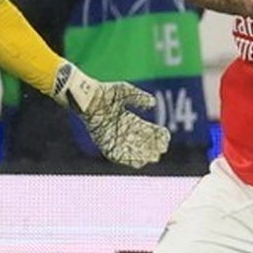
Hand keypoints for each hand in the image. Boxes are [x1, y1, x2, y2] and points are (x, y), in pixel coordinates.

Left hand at [51, 62, 169, 167]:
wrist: (87, 97)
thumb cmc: (105, 92)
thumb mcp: (125, 91)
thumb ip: (139, 97)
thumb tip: (153, 104)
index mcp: (129, 119)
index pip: (147, 130)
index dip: (157, 134)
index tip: (165, 136)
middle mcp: (122, 130)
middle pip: (141, 142)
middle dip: (152, 147)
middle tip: (160, 151)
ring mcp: (113, 136)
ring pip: (130, 150)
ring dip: (142, 155)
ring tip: (152, 157)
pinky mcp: (103, 141)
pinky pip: (115, 154)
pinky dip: (126, 158)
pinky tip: (136, 160)